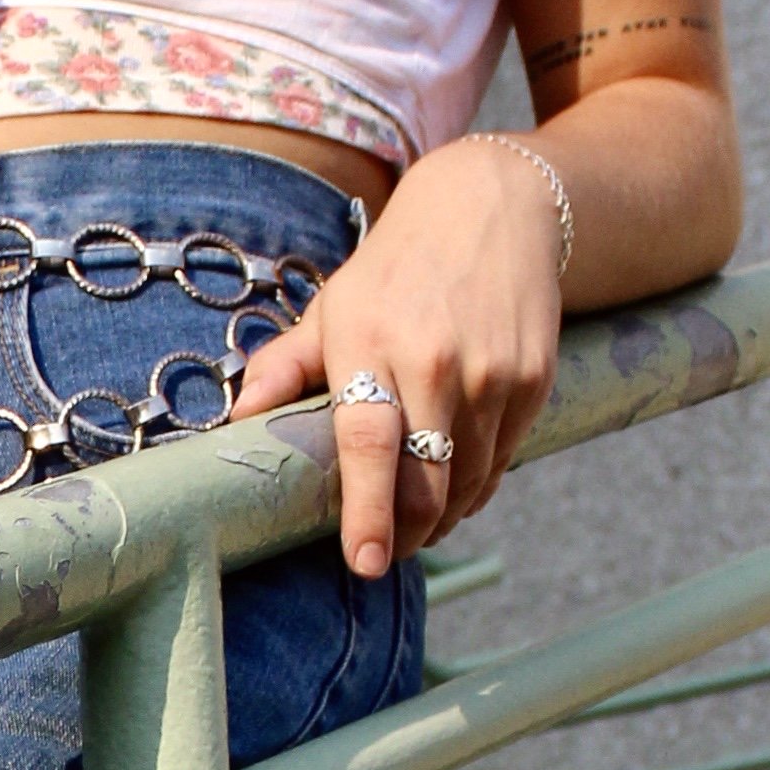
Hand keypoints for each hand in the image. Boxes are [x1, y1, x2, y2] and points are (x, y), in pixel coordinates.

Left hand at [231, 145, 564, 576]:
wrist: (493, 208)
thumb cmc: (396, 270)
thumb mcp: (333, 306)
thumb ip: (284, 366)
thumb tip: (235, 422)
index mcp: (371, 341)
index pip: (368, 442)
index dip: (366, 511)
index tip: (363, 560)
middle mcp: (436, 360)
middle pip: (426, 478)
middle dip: (406, 533)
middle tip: (382, 554)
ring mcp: (492, 372)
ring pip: (468, 480)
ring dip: (442, 517)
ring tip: (417, 525)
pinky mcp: (533, 379)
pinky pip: (502, 459)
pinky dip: (477, 486)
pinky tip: (455, 487)